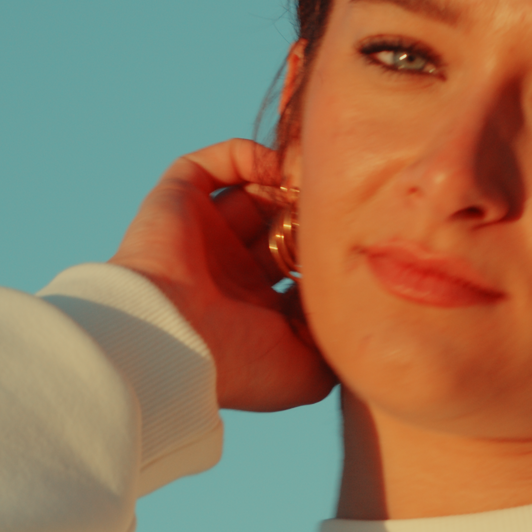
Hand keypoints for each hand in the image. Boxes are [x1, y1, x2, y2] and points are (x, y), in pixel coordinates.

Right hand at [109, 139, 335, 410]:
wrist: (171, 339)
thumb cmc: (241, 364)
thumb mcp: (307, 374)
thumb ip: (337, 343)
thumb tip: (360, 307)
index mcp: (256, 312)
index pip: (302, 271)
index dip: (331, 257)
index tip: (359, 249)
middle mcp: (230, 272)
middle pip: (284, 228)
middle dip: (312, 217)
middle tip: (340, 210)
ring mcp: (204, 236)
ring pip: (255, 194)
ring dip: (288, 184)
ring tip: (316, 183)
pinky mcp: (178, 201)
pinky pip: (215, 164)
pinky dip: (248, 157)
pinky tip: (279, 170)